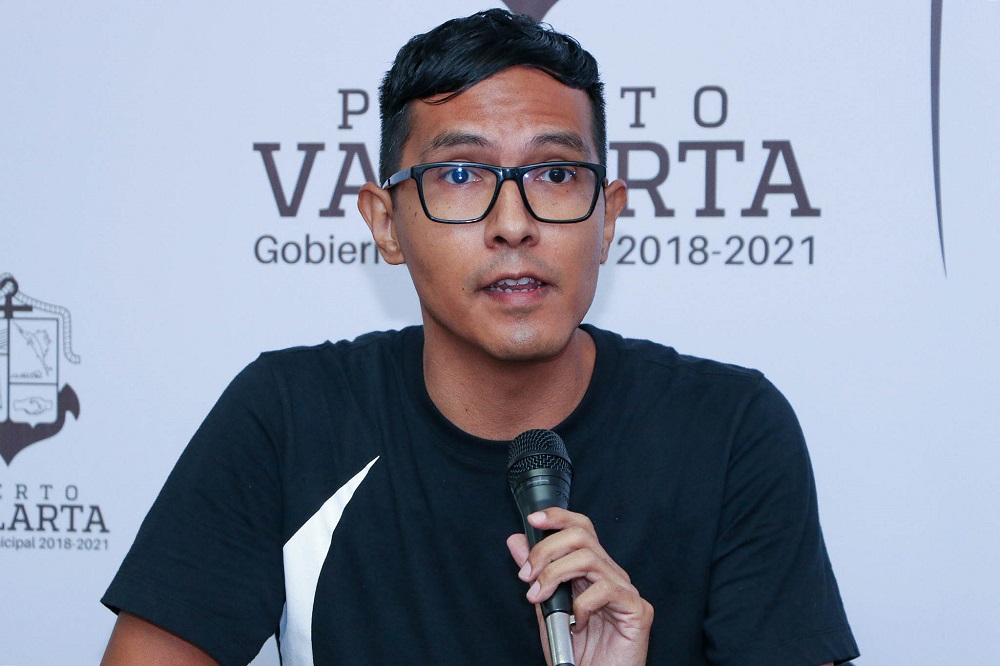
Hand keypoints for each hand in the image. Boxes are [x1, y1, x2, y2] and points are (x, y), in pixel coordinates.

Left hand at [506, 508, 653, 665]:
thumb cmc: (576, 653)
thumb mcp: (545, 607)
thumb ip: (535, 573)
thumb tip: (516, 540)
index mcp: (592, 571)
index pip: (581, 528)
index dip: (558, 517)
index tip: (533, 520)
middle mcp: (611, 574)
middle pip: (581, 536)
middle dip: (546, 549)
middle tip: (526, 575)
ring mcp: (626, 591)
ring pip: (589, 559)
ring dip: (554, 574)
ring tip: (539, 597)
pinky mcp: (637, 609)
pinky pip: (605, 590)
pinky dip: (582, 604)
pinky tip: (577, 623)